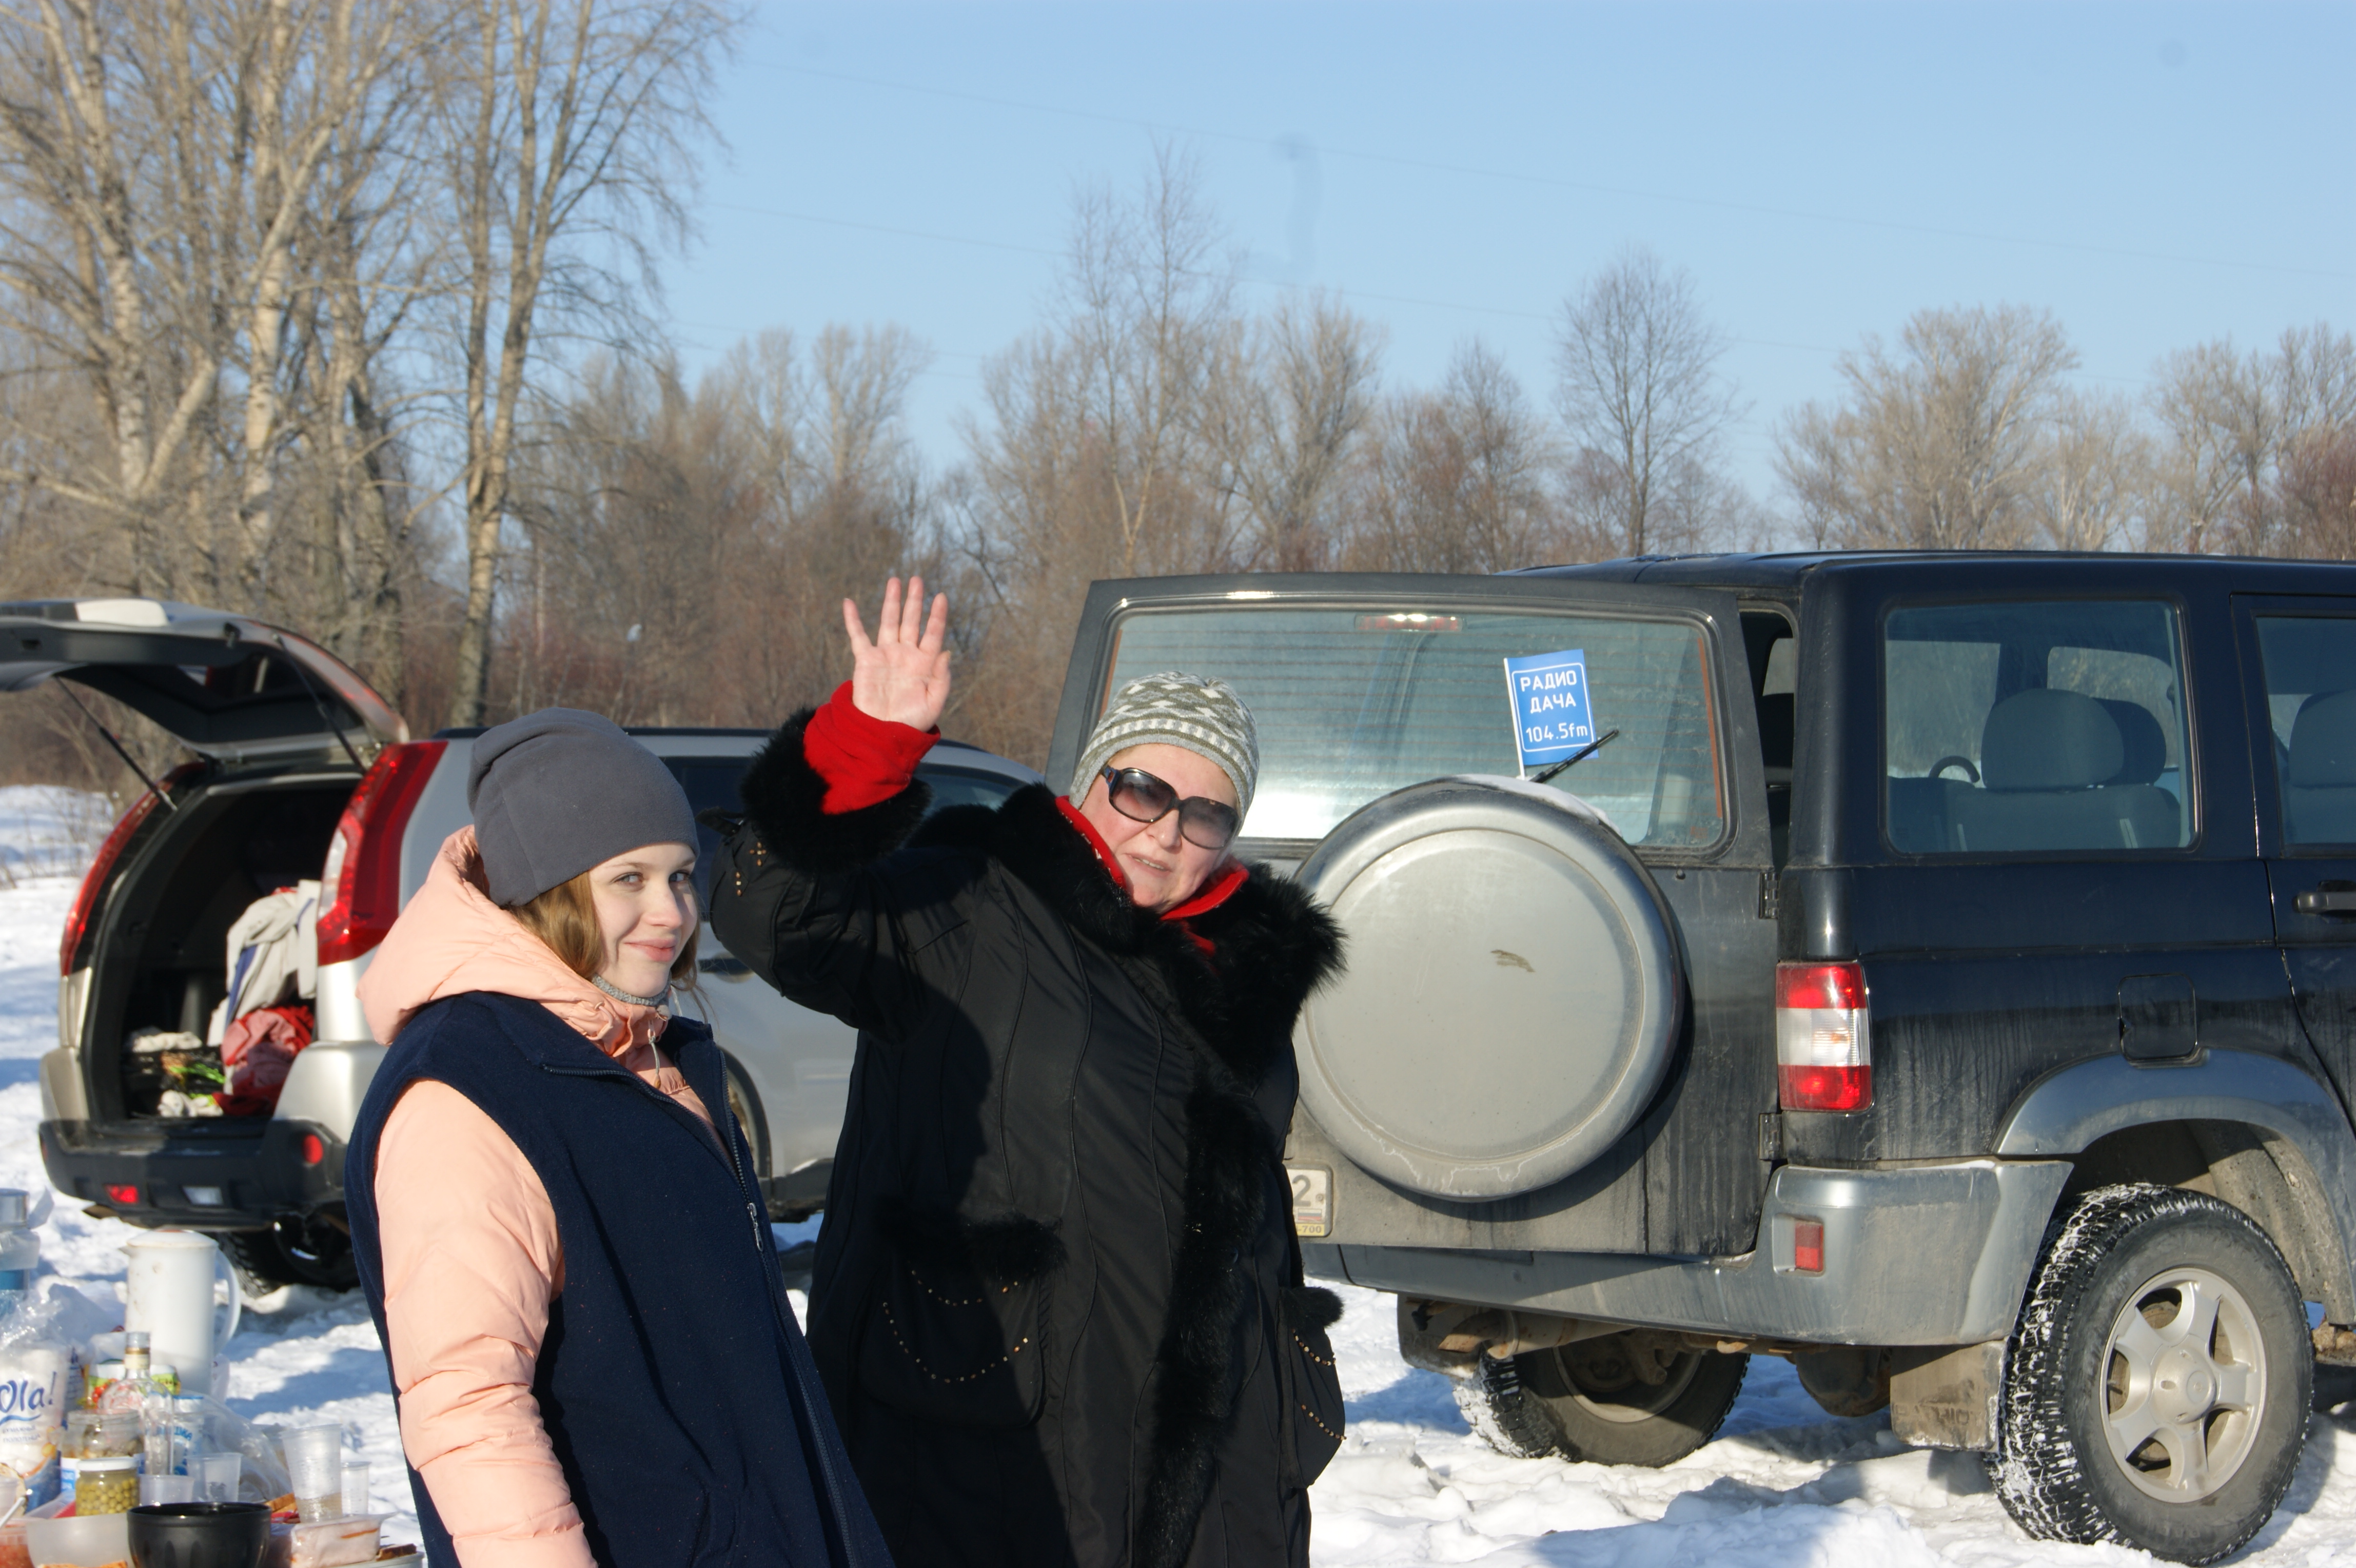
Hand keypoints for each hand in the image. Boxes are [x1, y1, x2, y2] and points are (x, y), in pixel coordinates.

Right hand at [844, 576, 949, 730]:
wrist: (882, 733)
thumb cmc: (911, 721)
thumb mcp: (933, 703)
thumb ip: (941, 678)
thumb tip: (947, 651)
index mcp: (924, 663)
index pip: (933, 633)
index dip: (937, 615)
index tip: (941, 596)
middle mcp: (906, 654)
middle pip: (911, 621)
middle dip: (914, 600)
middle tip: (917, 579)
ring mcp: (885, 655)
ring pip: (889, 621)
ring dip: (892, 601)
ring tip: (895, 580)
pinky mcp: (866, 660)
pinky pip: (858, 636)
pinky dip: (853, 620)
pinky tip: (849, 602)